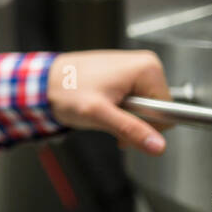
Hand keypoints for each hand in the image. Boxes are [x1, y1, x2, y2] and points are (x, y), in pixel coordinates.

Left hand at [46, 49, 176, 154]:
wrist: (42, 82)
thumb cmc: (65, 91)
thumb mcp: (99, 114)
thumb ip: (130, 129)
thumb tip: (158, 146)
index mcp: (147, 69)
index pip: (168, 110)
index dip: (148, 126)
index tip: (124, 129)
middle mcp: (144, 64)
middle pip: (157, 109)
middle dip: (135, 122)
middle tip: (108, 119)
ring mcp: (134, 68)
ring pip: (144, 107)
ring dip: (125, 117)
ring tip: (102, 111)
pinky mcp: (124, 74)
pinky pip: (133, 100)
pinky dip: (119, 109)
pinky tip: (102, 106)